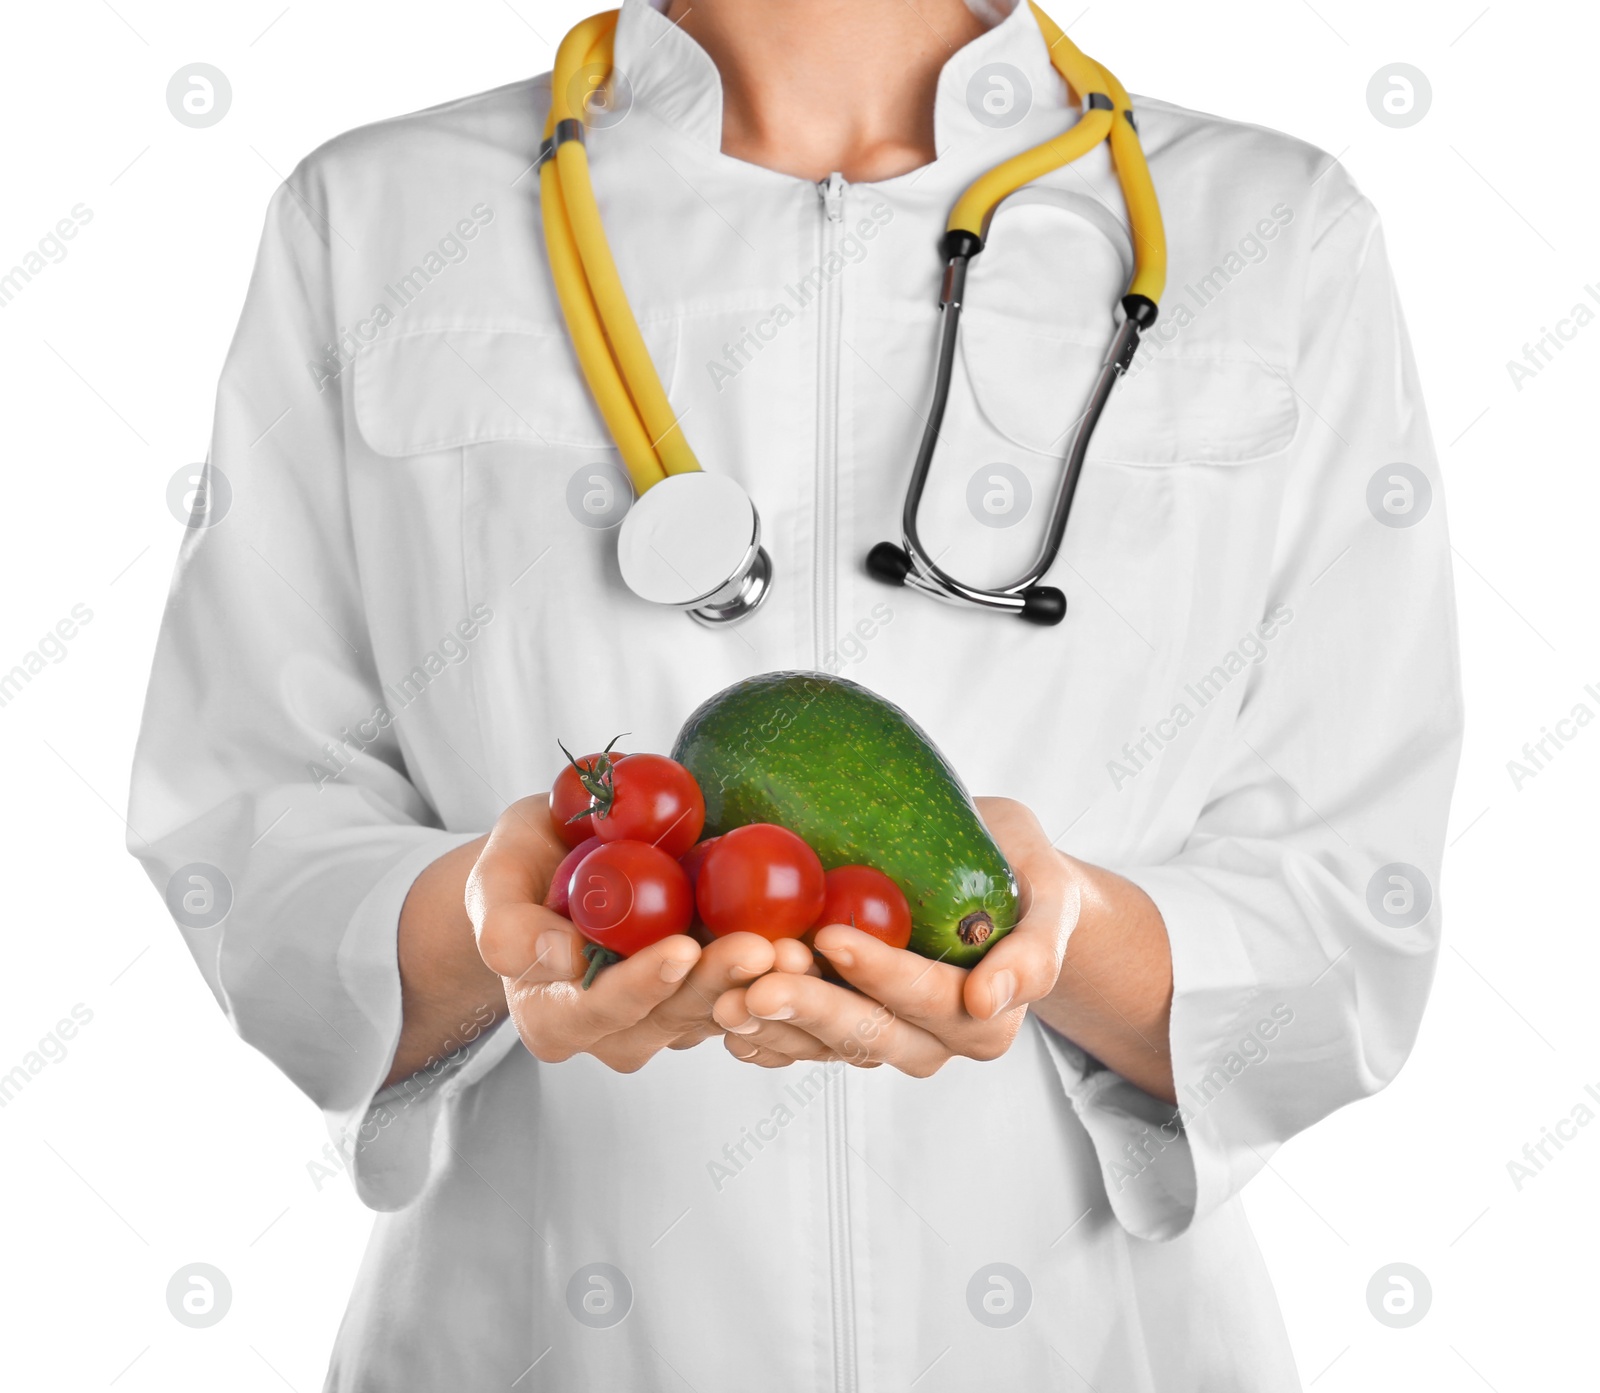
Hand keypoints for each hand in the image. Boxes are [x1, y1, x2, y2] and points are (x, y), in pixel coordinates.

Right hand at [468, 795, 811, 1071]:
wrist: (557, 860)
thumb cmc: (521, 868)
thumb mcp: (492, 881)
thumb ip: (505, 925)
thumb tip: (559, 960)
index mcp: (553, 1016)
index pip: (601, 1008)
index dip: (642, 984)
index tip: (681, 949)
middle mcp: (611, 1033)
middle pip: (671, 1016)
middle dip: (719, 984)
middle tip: (761, 948)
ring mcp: (664, 1020)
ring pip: (716, 1010)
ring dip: (759, 984)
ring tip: (795, 948)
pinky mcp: (705, 997)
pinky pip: (742, 996)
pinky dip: (772, 974)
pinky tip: (804, 945)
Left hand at [711, 797, 1080, 1074]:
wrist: (996, 882)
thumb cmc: (1026, 875)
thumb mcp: (1051, 897)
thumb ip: (1034, 950)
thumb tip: (990, 1000)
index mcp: (986, 1018)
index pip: (927, 997)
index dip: (880, 973)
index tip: (831, 938)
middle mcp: (933, 1043)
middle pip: (867, 1033)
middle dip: (810, 1010)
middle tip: (756, 986)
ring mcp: (883, 1040)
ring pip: (823, 1046)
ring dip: (773, 1027)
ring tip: (724, 999)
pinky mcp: (842, 1032)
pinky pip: (798, 1047)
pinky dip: (760, 1036)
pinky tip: (718, 1018)